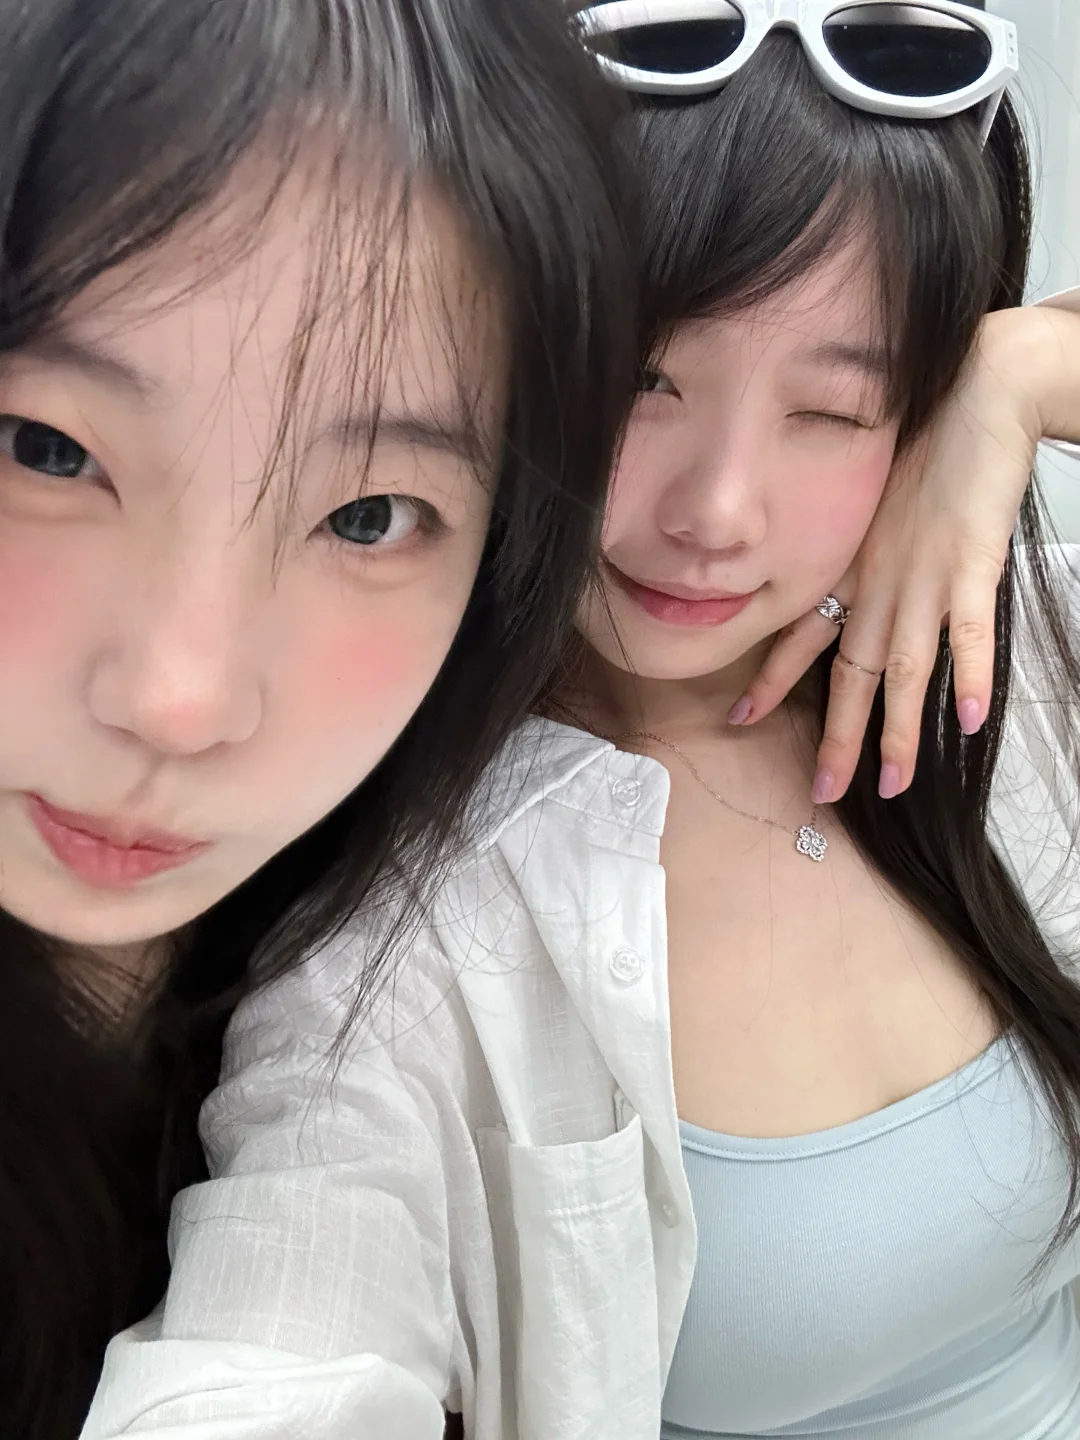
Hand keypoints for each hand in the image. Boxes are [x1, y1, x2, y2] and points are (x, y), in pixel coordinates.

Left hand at [731, 304, 1079, 802]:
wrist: (974, 390)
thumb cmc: (924, 442)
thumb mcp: (870, 500)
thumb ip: (860, 548)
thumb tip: (852, 583)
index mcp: (848, 566)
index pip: (801, 634)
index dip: (771, 678)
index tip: (740, 717)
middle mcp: (876, 581)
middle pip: (850, 673)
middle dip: (835, 735)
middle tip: (821, 792)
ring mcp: (922, 576)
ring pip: (904, 669)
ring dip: (899, 730)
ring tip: (893, 784)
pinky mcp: (971, 564)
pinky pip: (969, 631)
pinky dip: (972, 677)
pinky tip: (967, 723)